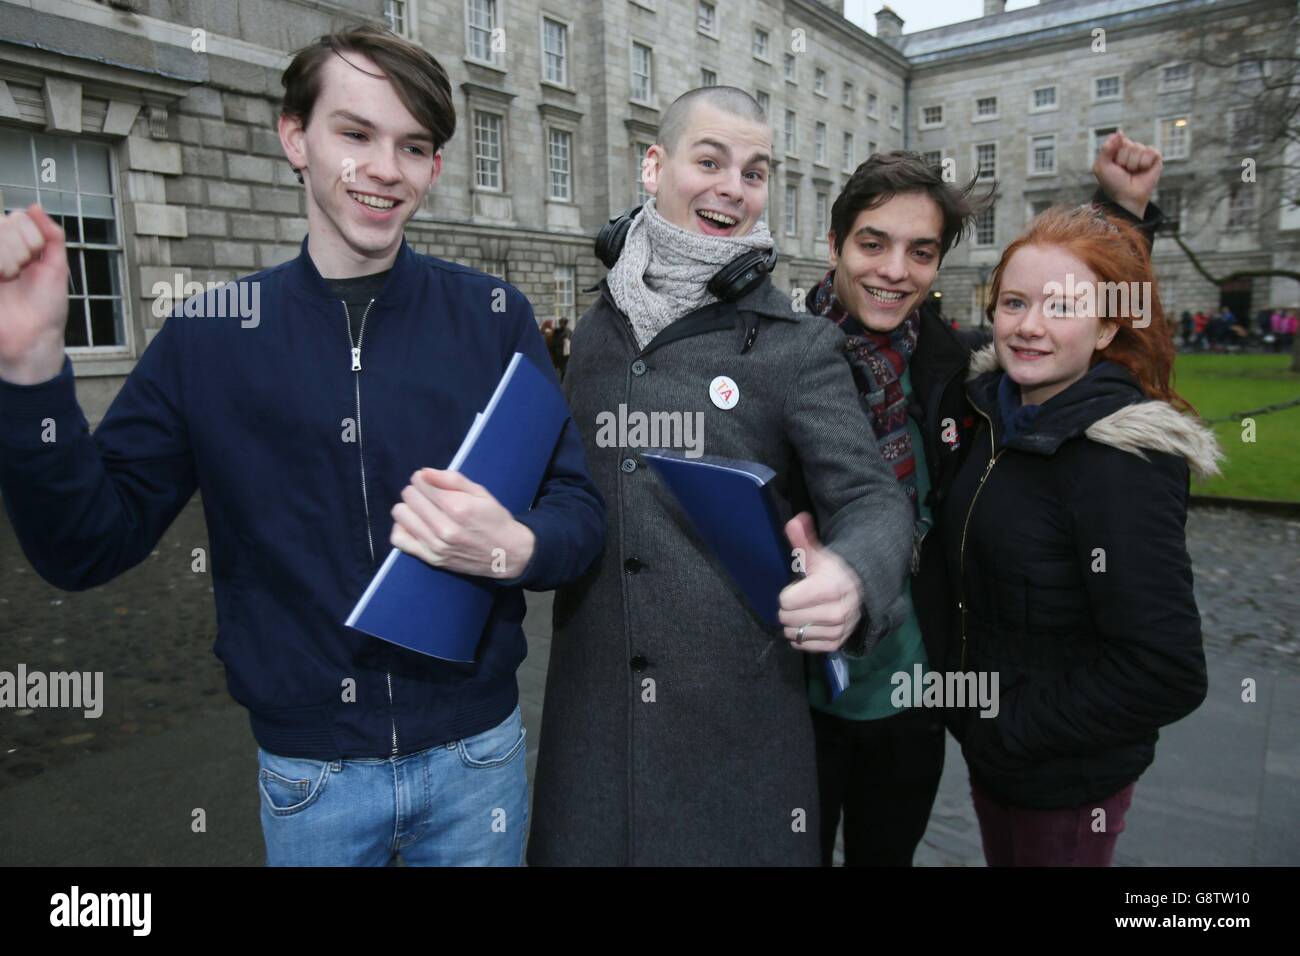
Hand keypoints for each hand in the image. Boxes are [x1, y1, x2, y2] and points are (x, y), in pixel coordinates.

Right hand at [0, 204, 70, 384]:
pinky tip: (1, 278)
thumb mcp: (57, 267)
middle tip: (20, 272)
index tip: (34, 259)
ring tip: (9, 278)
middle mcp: (0, 251)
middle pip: (3, 224)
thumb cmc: (46, 308)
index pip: (16, 218)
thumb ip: (52, 235)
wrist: (32, 337)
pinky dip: (1, 263)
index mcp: (18, 247)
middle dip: (20, 249)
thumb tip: (35, 207)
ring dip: (7, 258)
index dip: (30, 238)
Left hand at [390, 468, 534, 577]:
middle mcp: (444, 528)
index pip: (421, 483)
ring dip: (409, 507)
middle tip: (428, 495)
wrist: (507, 554)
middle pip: (409, 497)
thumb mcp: (481, 493)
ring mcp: (436, 545)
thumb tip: (423, 472)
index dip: (423, 478)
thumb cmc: (494, 519)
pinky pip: (399, 539)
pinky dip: (402, 527)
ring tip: (421, 509)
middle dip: (416, 491)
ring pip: (401, 515)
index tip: (430, 482)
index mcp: (458, 507)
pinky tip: (414, 524)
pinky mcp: (431, 559)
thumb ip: (452, 480)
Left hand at [777, 512, 864, 652]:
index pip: (786, 601)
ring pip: (794, 633)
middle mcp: (836, 612)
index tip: (799, 587)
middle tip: (801, 600)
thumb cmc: (832, 571)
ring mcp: (838, 630)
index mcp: (830, 588)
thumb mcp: (816, 554)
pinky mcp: (837, 643)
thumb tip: (794, 521)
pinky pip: (804, 645)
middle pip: (788, 618)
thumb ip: (802, 539)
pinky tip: (809, 624)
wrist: (859, 589)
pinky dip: (801, 636)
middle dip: (789, 609)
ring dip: (794, 624)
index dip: (788, 593)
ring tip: (805, 611)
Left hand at [1092, 132, 1162, 219]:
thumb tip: (1119, 132)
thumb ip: (1106, 148)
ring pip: (1138, 148)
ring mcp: (1144, 153)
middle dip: (1123, 159)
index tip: (1113, 164)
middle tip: (1123, 171)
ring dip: (1133, 163)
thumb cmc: (1113, 183)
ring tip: (1133, 172)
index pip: (1117, 139)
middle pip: (1128, 144)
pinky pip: (1151, 151)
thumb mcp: (1101, 166)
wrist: (1126, 197)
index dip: (1114, 152)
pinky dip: (1145, 162)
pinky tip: (1143, 170)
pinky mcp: (1156, 158)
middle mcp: (1131, 149)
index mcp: (1118, 149)